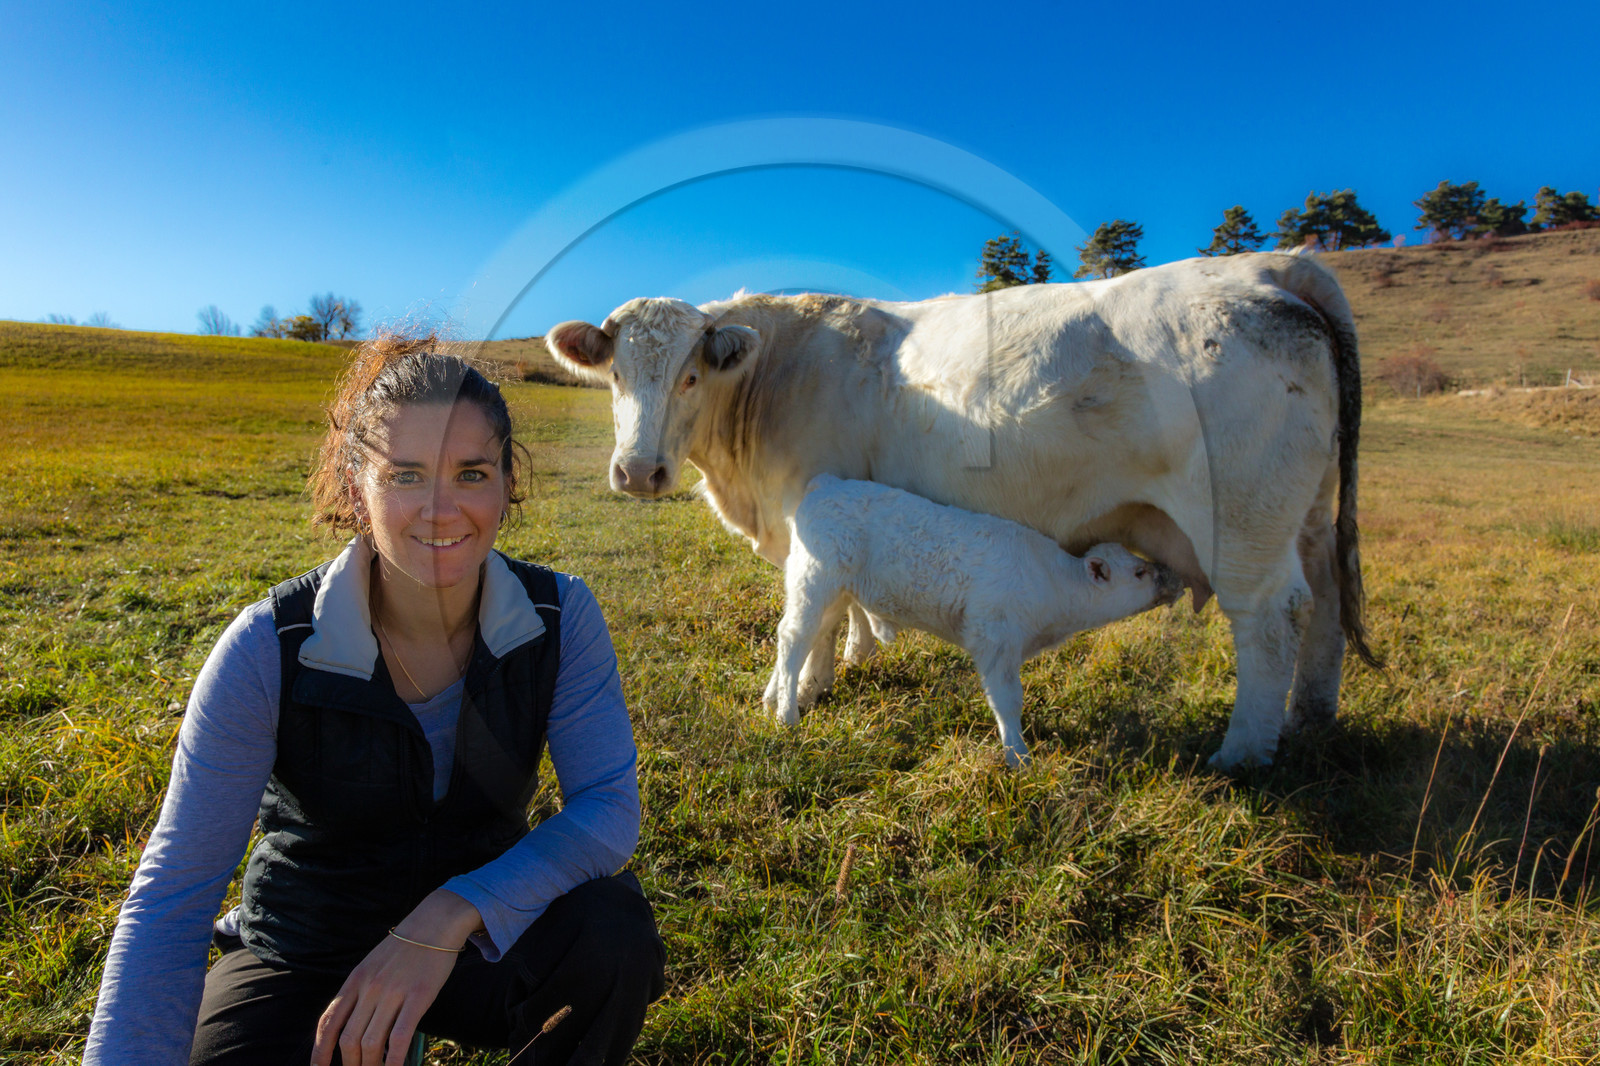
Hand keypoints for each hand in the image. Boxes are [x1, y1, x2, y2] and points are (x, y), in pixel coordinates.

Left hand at [312, 890, 482, 1065]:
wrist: (435, 922)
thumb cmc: (405, 947)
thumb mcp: (372, 965)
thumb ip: (361, 993)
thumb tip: (354, 1028)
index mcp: (355, 980)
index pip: (329, 1023)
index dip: (320, 1052)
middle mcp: (369, 988)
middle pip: (348, 1039)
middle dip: (350, 1065)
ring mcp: (393, 992)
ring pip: (371, 1042)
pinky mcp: (418, 996)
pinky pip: (400, 1036)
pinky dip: (395, 1060)